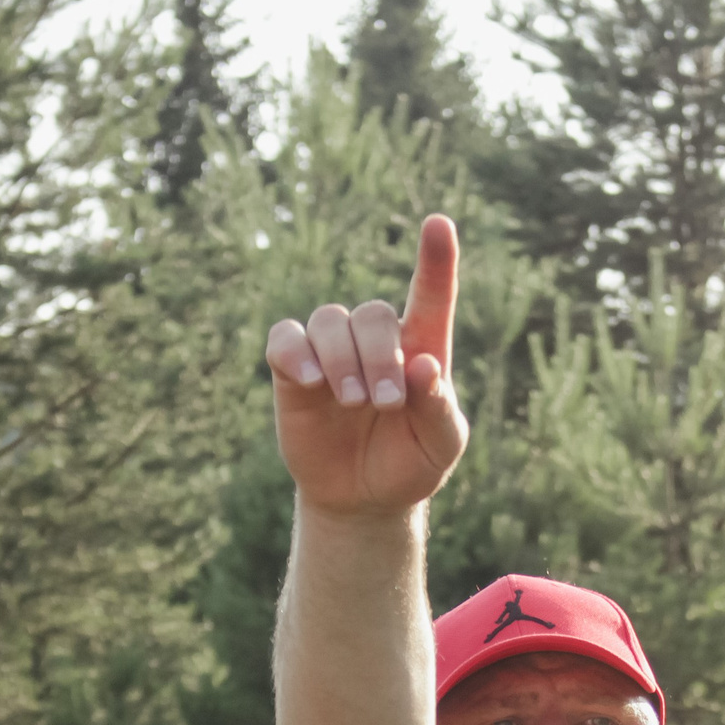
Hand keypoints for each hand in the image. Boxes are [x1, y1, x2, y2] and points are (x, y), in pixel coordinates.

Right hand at [265, 213, 468, 521]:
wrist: (363, 499)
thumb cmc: (410, 463)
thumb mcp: (440, 445)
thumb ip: (438, 407)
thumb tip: (423, 365)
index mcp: (421, 349)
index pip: (430, 296)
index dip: (435, 260)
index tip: (439, 224)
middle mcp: (375, 341)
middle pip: (371, 314)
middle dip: (380, 356)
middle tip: (387, 403)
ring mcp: (331, 352)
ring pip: (328, 320)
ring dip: (342, 359)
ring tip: (354, 402)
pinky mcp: (292, 370)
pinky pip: (285, 339)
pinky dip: (295, 352)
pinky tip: (310, 380)